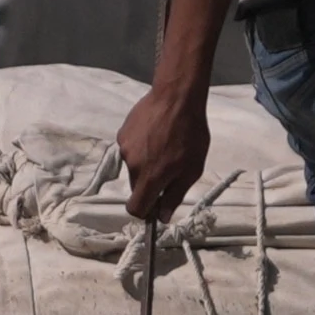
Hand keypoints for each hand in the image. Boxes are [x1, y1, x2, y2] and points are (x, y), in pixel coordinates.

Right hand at [115, 78, 210, 227]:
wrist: (176, 96)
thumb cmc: (191, 134)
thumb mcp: (192, 169)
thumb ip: (175, 195)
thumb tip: (162, 217)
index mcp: (150, 178)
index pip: (135, 208)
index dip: (145, 212)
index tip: (156, 205)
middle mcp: (132, 166)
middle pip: (136, 187)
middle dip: (149, 183)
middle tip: (169, 166)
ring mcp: (125, 148)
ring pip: (134, 166)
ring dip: (145, 163)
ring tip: (163, 145)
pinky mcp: (122, 133)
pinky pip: (130, 149)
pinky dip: (140, 147)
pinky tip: (154, 133)